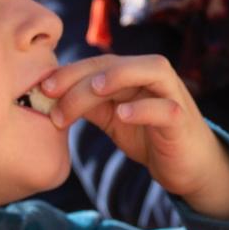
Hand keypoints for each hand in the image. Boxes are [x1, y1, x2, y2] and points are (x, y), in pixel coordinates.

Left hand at [41, 54, 228, 218]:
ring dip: (118, 76)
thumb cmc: (148, 136)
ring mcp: (170, 95)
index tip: (41, 87)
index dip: (68, 72)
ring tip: (91, 90)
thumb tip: (51, 97)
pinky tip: (122, 114)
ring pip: (148, 71)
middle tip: (51, 94)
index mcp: (132, 75)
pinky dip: (144, 108)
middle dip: (80, 76)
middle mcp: (152, 78)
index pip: (97, 63)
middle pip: (115, 63)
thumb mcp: (113, 118)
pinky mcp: (181, 119)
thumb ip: (89, 105)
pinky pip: (166, 107)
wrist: (187, 166)